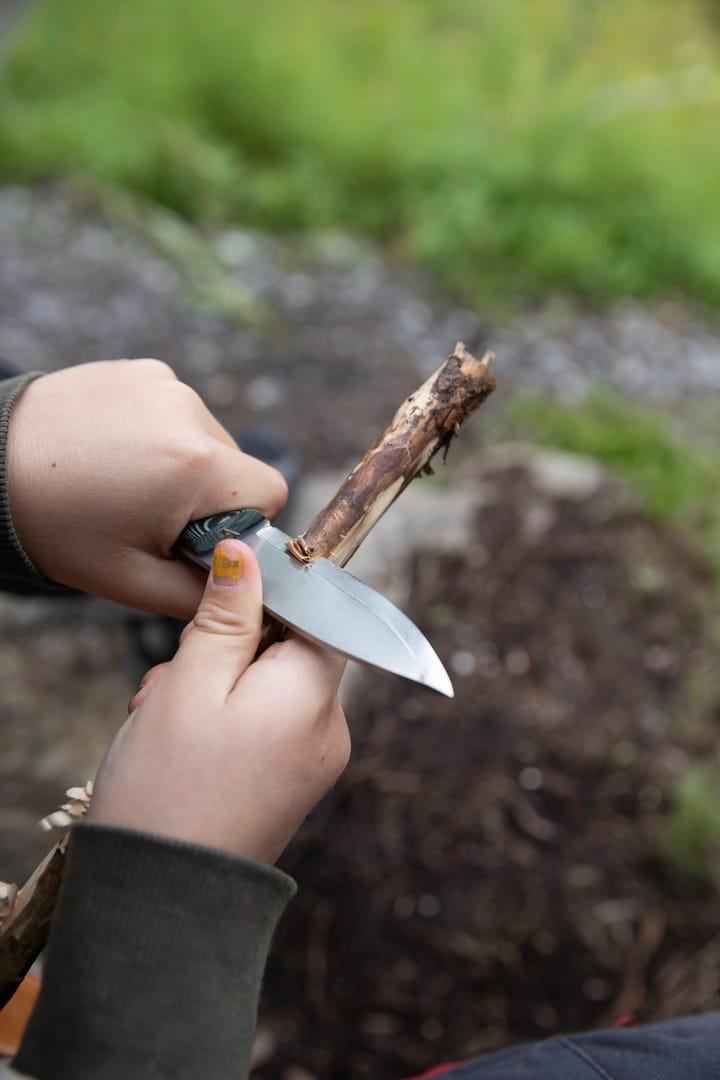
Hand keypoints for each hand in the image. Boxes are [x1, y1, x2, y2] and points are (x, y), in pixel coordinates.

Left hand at [7, 360, 286, 615]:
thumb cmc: (56, 527)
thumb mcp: (132, 581)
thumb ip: (203, 594)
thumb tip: (248, 589)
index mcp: (195, 466)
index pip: (271, 492)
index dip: (244, 525)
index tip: (195, 538)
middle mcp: (190, 412)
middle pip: (238, 466)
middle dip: (209, 497)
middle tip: (149, 517)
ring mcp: (166, 385)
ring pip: (208, 439)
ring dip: (184, 465)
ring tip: (126, 482)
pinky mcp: (144, 370)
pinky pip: (178, 413)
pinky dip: (160, 436)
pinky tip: (116, 453)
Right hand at [88, 539, 349, 862]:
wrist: (162, 901)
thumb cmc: (169, 788)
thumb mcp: (190, 682)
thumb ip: (226, 614)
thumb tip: (247, 552)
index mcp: (314, 693)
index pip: (316, 613)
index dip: (266, 600)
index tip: (217, 608)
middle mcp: (330, 727)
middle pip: (286, 650)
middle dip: (225, 650)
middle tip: (170, 683)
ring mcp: (314, 760)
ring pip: (268, 687)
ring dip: (214, 686)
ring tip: (164, 720)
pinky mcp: (292, 784)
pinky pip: (266, 727)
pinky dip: (224, 721)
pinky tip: (181, 743)